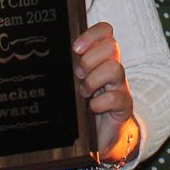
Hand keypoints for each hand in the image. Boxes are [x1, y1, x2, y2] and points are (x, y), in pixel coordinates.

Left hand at [73, 23, 137, 163]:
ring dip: (94, 80)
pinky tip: (92, 108)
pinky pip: (118, 97)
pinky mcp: (124, 106)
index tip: (76, 49)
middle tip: (78, 74)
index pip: (105, 31)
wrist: (98, 138)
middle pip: (112, 45)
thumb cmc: (80, 106)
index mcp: (99, 58)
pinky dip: (101, 102)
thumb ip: (67, 67)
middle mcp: (112, 68)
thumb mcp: (72, 82)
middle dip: (90, 59)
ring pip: (115, 68)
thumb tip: (45, 53)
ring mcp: (120, 87)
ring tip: (84, 93)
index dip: (92, 35)